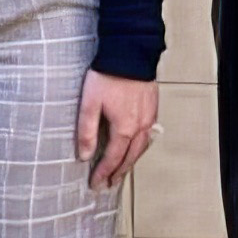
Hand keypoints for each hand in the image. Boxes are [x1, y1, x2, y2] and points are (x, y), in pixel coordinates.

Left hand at [76, 72, 159, 189]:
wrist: (130, 52)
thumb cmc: (108, 75)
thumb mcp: (89, 103)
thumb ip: (86, 130)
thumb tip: (84, 155)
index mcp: (124, 128)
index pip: (113, 158)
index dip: (103, 173)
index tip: (96, 184)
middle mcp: (140, 127)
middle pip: (130, 158)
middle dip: (118, 173)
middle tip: (109, 184)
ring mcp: (149, 118)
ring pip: (141, 148)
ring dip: (130, 162)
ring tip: (121, 172)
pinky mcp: (153, 108)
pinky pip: (148, 136)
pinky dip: (139, 148)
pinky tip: (135, 147)